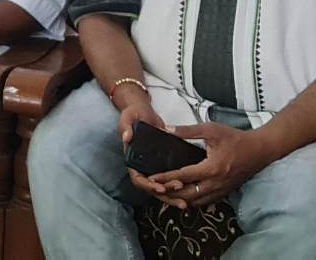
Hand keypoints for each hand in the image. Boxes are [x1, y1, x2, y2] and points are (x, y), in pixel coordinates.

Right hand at [111, 88, 180, 203]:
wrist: (142, 111)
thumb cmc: (133, 114)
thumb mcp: (127, 118)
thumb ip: (126, 127)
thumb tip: (127, 137)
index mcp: (132, 159)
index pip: (138, 178)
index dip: (148, 185)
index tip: (160, 187)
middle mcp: (142, 166)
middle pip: (151, 188)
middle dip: (165, 195)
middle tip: (180, 197)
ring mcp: (153, 167)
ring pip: (161, 188)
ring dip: (172, 196)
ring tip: (185, 203)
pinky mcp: (163, 164)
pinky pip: (169, 180)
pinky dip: (178, 188)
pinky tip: (189, 193)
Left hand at [149, 122, 272, 208]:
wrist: (260, 150)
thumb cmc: (236, 138)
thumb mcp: (211, 129)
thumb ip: (188, 131)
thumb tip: (167, 129)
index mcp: (211, 168)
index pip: (183, 176)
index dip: (165, 178)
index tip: (151, 178)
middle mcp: (216, 183)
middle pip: (187, 195)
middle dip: (169, 193)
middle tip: (154, 189)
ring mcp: (221, 190)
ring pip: (196, 202)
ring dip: (180, 200)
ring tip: (165, 195)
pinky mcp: (225, 192)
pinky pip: (206, 202)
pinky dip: (193, 202)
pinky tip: (184, 198)